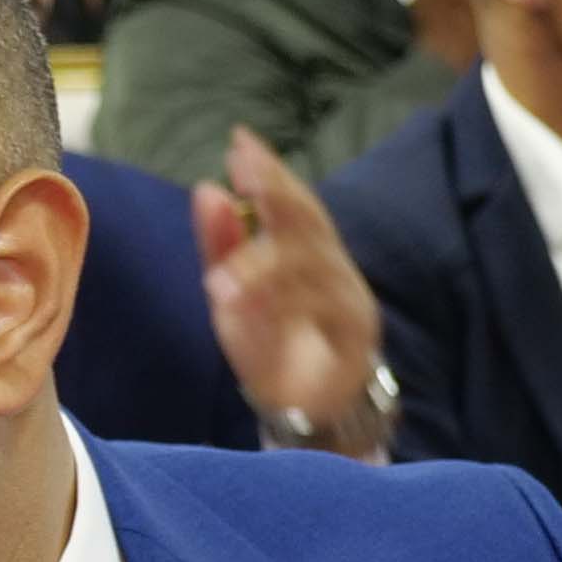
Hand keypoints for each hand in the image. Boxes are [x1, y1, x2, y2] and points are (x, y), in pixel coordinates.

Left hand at [195, 130, 385, 431]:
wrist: (307, 417)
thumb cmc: (273, 351)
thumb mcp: (234, 296)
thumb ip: (222, 245)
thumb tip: (207, 187)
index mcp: (311, 257)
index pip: (294, 204)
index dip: (270, 173)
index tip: (240, 143)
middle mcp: (336, 273)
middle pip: (312, 225)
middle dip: (279, 195)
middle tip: (245, 171)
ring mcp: (350, 305)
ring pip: (314, 271)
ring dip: (266, 266)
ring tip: (220, 277)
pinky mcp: (354, 342)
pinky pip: (321, 316)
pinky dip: (279, 307)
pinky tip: (238, 302)